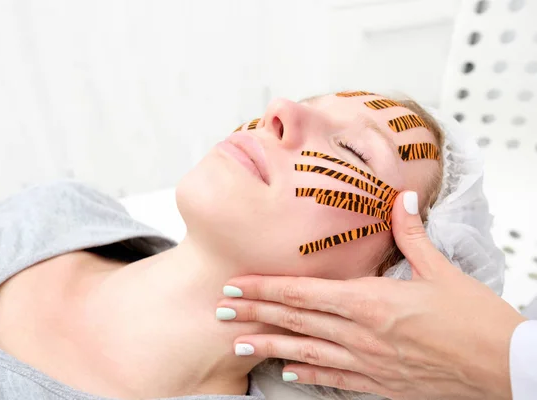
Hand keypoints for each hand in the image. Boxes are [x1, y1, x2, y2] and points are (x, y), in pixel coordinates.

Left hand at [217, 191, 525, 399]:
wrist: (506, 368)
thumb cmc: (476, 321)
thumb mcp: (442, 271)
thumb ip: (412, 236)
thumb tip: (400, 201)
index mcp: (372, 301)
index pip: (305, 293)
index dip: (267, 289)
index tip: (238, 285)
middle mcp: (362, 334)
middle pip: (296, 321)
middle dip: (256, 314)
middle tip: (221, 312)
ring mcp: (368, 363)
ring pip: (306, 353)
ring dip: (269, 348)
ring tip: (238, 346)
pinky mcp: (381, 385)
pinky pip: (335, 379)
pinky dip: (309, 373)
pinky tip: (288, 371)